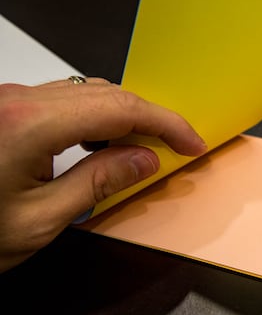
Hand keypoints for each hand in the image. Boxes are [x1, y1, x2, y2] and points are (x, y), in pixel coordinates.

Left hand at [0, 78, 206, 272]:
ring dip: (124, 117)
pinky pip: (65, 101)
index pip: (120, 108)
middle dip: (150, 117)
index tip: (191, 142)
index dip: (166, 122)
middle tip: (175, 147)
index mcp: (27, 125)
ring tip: (145, 148)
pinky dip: (97, 119)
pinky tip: (103, 144)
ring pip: (87, 93)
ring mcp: (9, 100)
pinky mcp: (5, 108)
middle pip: (107, 94)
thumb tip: (143, 159)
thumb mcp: (40, 220)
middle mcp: (16, 100)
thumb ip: (98, 183)